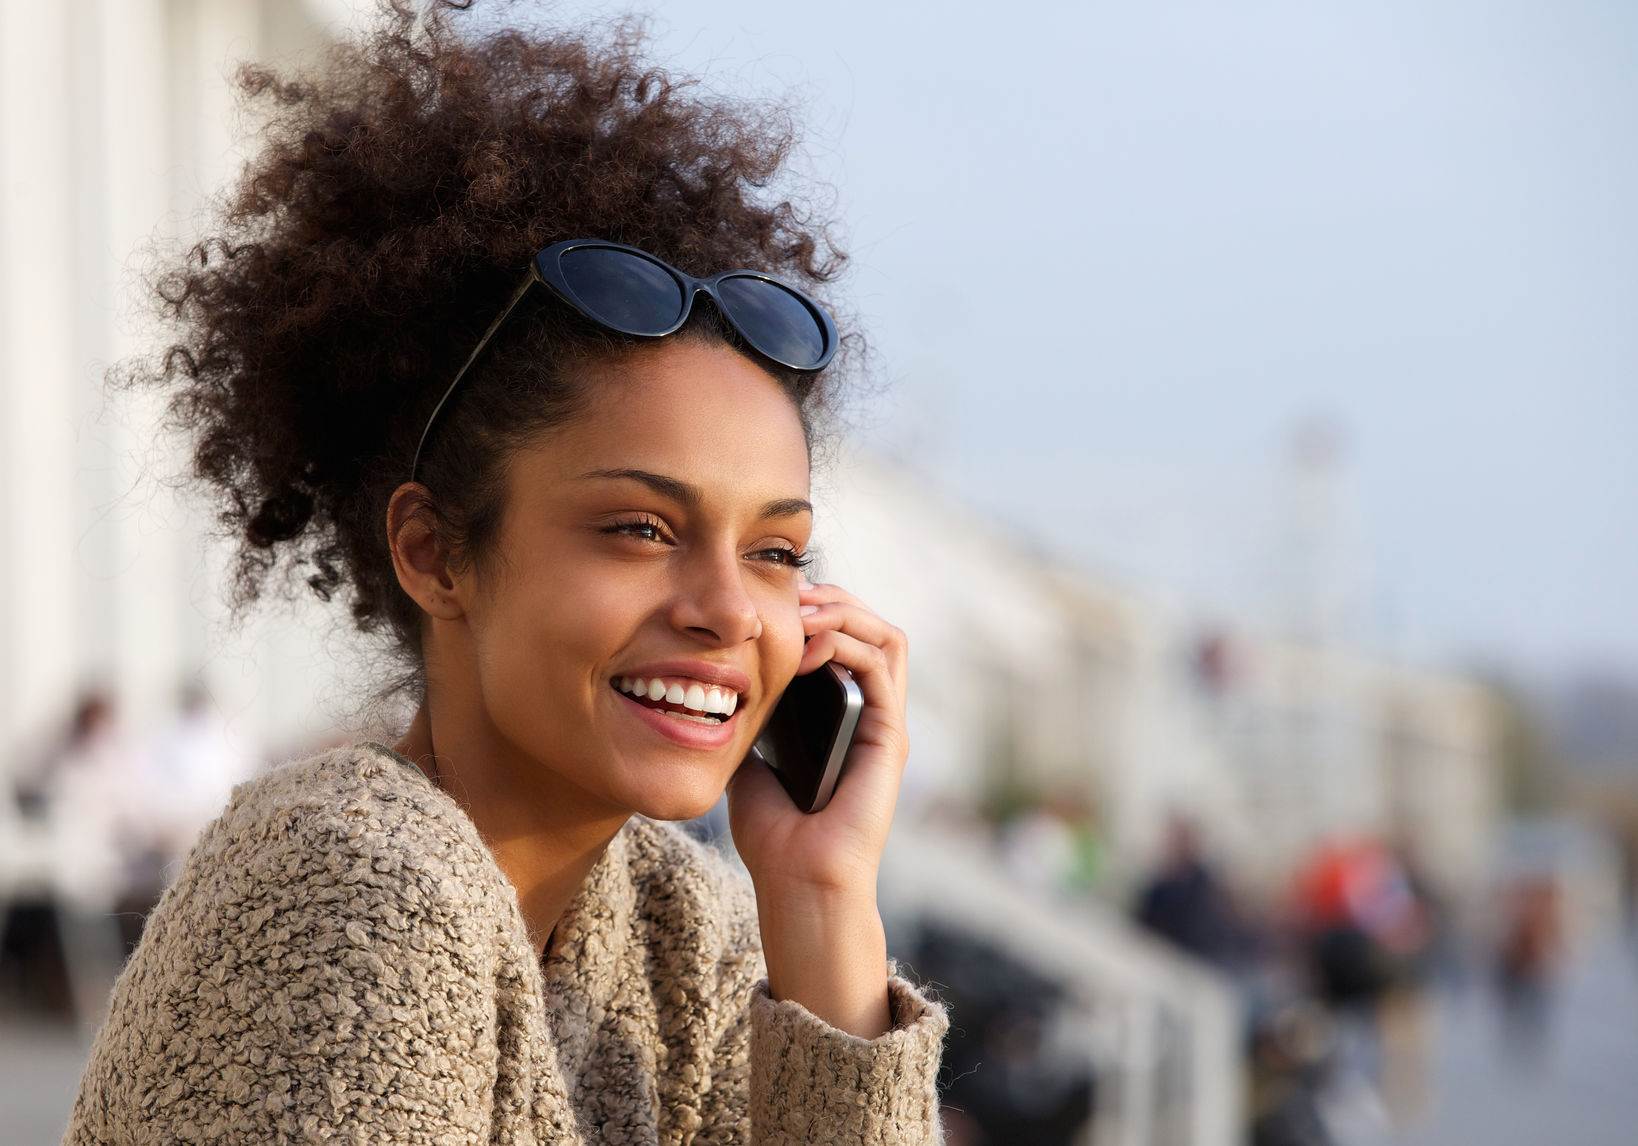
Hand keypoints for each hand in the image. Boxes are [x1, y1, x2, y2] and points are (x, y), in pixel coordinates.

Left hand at [726, 578, 909, 900]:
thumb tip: (718, 684)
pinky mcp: (890, 738)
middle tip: (790, 593)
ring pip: (887, 636)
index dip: (815, 609)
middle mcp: (871, 713)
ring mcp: (885, 724)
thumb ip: (747, 721)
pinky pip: (881, 668)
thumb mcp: (748, 759)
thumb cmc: (774, 836)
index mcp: (842, 715)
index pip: (845, 638)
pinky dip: (848, 642)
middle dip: (831, 598)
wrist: (797, 883)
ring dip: (845, 610)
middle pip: (871, 626)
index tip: (771, 601)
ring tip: (803, 610)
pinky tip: (809, 645)